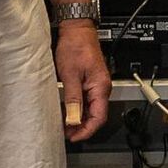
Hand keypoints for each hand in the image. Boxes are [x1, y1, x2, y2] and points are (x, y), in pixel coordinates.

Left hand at [54, 21, 110, 143]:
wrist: (77, 29)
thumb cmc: (76, 46)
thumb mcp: (70, 75)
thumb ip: (72, 99)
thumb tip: (73, 119)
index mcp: (100, 87)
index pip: (98, 118)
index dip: (86, 131)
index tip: (73, 137)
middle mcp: (102, 88)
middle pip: (96, 116)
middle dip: (82, 127)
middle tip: (66, 133)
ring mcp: (97, 85)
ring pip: (91, 109)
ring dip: (79, 119)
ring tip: (65, 125)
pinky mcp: (91, 82)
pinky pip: (87, 101)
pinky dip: (78, 109)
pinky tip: (67, 111)